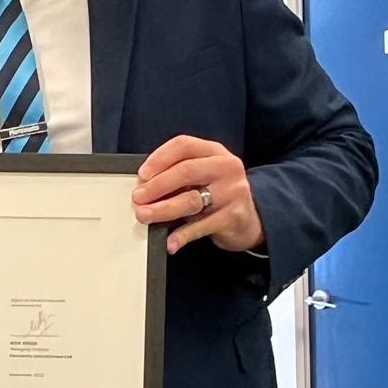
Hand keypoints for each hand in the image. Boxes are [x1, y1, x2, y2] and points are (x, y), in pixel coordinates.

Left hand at [132, 135, 264, 254]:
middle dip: (156, 186)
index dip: (159, 158)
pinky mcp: (233, 217)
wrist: (250, 219)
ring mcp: (233, 192)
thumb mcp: (202, 175)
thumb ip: (177, 174)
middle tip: (137, 198)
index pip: (183, 146)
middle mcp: (226, 167)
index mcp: (214, 152)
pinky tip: (169, 241)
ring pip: (191, 200)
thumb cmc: (216, 193)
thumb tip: (144, 185)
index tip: (142, 174)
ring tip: (144, 215)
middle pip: (185, 172)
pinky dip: (182, 235)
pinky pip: (201, 226)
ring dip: (163, 209)